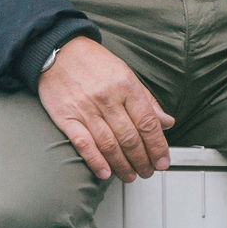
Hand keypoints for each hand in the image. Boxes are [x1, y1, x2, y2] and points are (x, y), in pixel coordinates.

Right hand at [37, 36, 175, 181]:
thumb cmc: (94, 63)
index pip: (147, 122)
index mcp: (126, 86)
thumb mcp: (127, 74)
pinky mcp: (66, 117)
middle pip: (130, 137)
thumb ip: (147, 100)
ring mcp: (86, 109)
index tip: (163, 160)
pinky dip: (95, 161)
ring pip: (109, 144)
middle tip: (148, 171)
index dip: (158, 145)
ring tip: (131, 175)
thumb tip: (166, 122)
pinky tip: (105, 172)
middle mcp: (107, 98)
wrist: (59, 51)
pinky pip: (83, 144)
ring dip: (122, 165)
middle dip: (142, 159)